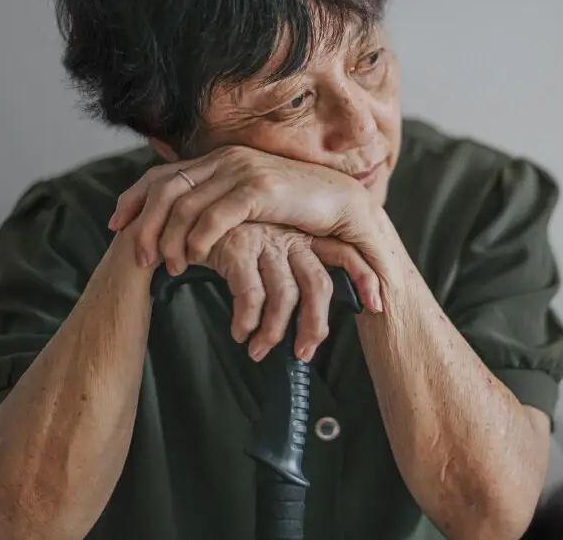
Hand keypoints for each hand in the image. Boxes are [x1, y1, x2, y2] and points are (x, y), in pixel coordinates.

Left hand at [109, 146, 373, 274]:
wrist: (346, 208)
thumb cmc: (301, 212)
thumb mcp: (253, 204)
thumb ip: (222, 203)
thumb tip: (187, 218)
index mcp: (221, 159)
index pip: (164, 173)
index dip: (134, 198)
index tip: (116, 224)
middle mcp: (227, 159)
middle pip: (165, 188)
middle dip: (145, 224)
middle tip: (139, 257)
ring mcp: (243, 171)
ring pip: (184, 205)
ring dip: (170, 239)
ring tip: (170, 267)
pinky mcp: (260, 190)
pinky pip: (214, 216)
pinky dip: (198, 239)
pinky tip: (196, 259)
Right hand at [201, 223, 380, 361]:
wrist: (187, 210)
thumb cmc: (230, 235)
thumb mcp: (266, 245)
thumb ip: (288, 269)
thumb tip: (305, 315)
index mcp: (303, 235)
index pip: (345, 253)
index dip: (364, 278)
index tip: (376, 307)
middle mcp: (290, 236)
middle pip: (318, 285)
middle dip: (315, 325)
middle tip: (304, 352)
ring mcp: (265, 240)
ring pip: (285, 296)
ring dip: (273, 332)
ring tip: (259, 350)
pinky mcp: (238, 247)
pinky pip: (251, 295)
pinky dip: (247, 321)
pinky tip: (239, 332)